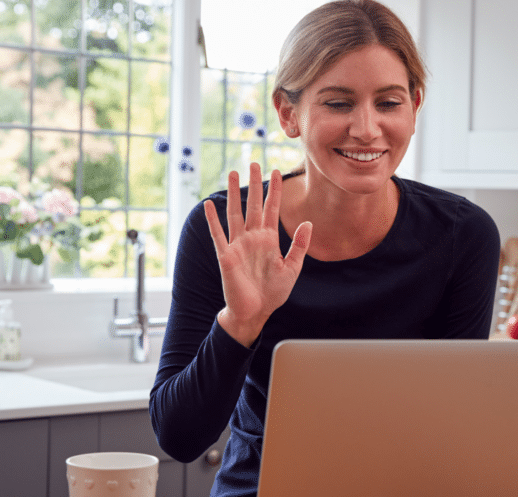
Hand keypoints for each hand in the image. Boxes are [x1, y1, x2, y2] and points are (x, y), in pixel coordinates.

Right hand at [203, 163, 312, 346]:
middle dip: (254, 184)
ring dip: (235, 193)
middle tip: (255, 162)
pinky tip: (209, 204)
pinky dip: (213, 220)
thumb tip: (308, 222)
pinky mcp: (226, 256)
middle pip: (253, 205)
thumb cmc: (273, 292)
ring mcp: (238, 245)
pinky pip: (218, 235)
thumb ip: (300, 245)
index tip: (278, 172)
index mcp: (269, 240)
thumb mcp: (292, 268)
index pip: (271, 209)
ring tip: (233, 172)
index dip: (274, 191)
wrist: (255, 312)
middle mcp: (253, 238)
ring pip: (235, 213)